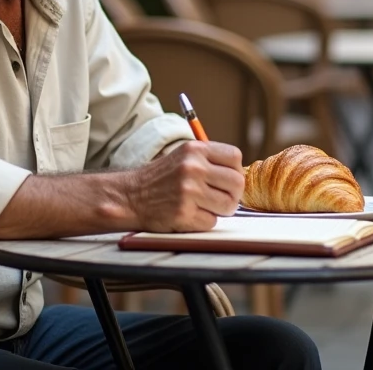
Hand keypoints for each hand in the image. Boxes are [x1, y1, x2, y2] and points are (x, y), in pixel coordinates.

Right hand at [125, 141, 243, 231]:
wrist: (131, 196)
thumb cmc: (162, 178)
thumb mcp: (184, 157)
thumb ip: (210, 161)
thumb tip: (240, 175)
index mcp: (195, 149)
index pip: (235, 157)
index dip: (235, 171)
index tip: (227, 180)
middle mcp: (193, 167)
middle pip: (237, 183)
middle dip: (233, 195)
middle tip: (222, 199)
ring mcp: (188, 190)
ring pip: (228, 205)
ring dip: (220, 210)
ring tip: (205, 207)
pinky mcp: (184, 212)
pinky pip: (211, 222)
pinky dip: (204, 221)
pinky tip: (190, 214)